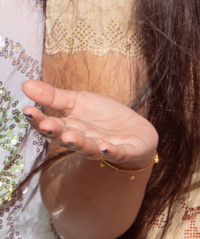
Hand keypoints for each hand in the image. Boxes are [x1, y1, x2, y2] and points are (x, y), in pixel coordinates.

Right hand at [21, 80, 157, 169]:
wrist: (135, 132)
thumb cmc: (103, 116)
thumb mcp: (79, 101)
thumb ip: (54, 96)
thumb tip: (25, 84)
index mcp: (69, 128)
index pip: (49, 125)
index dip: (38, 119)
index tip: (27, 110)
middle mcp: (82, 140)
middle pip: (65, 137)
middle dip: (56, 132)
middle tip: (46, 125)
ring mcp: (102, 147)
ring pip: (88, 147)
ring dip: (79, 143)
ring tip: (70, 137)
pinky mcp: (124, 152)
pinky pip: (117, 153)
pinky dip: (111, 152)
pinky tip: (106, 148)